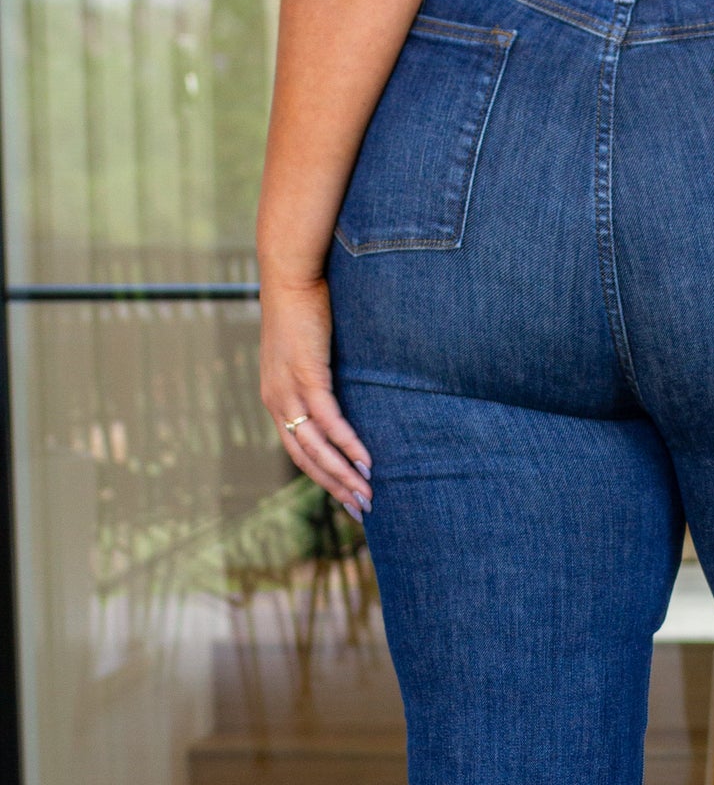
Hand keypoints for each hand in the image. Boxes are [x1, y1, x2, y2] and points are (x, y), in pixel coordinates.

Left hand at [259, 277, 372, 520]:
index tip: (347, 498)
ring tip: (368, 494)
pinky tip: (366, 461)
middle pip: (305, 458)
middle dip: (335, 487)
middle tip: (362, 510)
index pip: (298, 451)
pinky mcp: (307, 375)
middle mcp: (277, 400)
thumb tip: (343, 396)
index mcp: (275, 398)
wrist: (291, 274)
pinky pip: (328, 420)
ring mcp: (289, 390)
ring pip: (315, 446)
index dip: (323, 478)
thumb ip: (319, 378)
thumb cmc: (305, 309)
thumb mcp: (309, 352)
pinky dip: (347, 444)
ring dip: (343, 474)